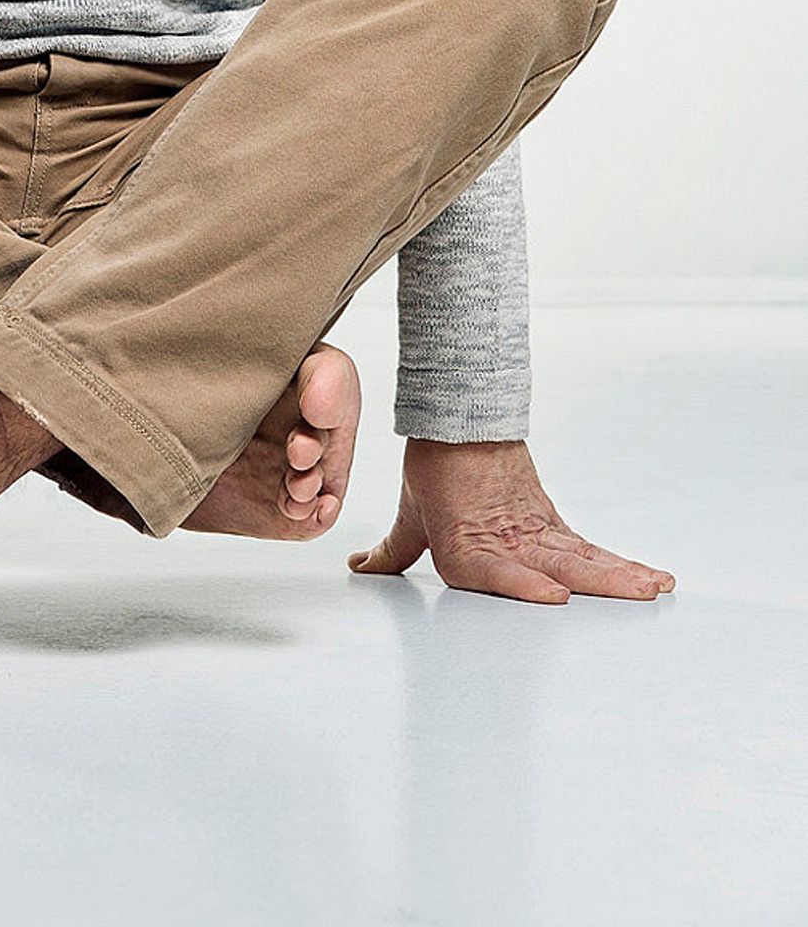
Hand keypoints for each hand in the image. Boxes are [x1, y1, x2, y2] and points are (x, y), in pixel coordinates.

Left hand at [348, 437, 675, 602]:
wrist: (457, 420)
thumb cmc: (434, 470)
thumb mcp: (410, 514)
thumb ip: (393, 550)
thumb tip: (363, 567)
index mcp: (466, 546)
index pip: (498, 571)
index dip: (525, 584)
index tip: (555, 596)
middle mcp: (507, 542)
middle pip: (558, 565)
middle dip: (599, 583)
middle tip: (639, 594)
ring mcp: (533, 531)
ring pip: (581, 557)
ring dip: (620, 574)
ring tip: (655, 587)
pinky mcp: (549, 521)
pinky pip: (585, 548)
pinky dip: (616, 564)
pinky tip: (648, 577)